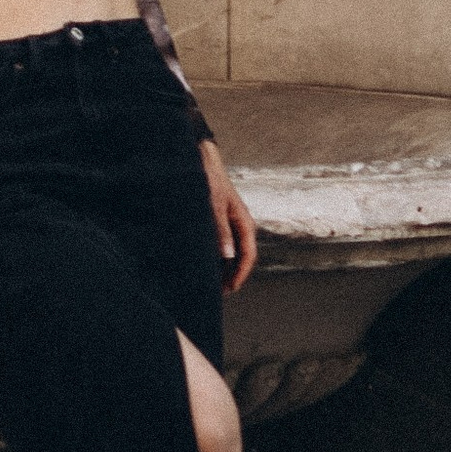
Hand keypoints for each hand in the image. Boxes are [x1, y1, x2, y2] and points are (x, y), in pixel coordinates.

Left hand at [204, 144, 258, 292]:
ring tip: (210, 283)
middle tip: (217, 293)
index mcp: (245, 222)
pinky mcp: (220, 221)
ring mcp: (231, 223)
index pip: (248, 255)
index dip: (240, 275)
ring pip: (232, 252)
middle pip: (241, 257)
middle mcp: (240, 225)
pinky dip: (217, 256)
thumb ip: (221, 229)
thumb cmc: (210, 179)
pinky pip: (223, 243)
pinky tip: (205, 263)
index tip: (229, 289)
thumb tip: (228, 256)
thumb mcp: (214, 204)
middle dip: (231, 275)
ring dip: (223, 267)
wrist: (202, 158)